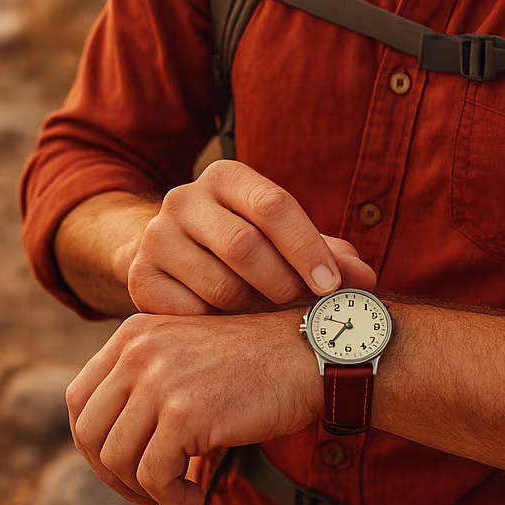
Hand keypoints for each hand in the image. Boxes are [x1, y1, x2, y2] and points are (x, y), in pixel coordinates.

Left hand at [66, 310, 318, 504]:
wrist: (309, 355)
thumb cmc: (257, 364)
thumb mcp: (187, 356)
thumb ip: (146, 385)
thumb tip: (112, 454)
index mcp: (133, 335)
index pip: (79, 400)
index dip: (92, 445)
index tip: (122, 468)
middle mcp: (138, 353)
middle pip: (90, 433)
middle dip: (113, 475)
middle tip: (146, 493)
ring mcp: (160, 381)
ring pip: (118, 459)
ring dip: (145, 490)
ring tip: (177, 493)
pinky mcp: (185, 414)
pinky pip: (154, 476)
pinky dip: (171, 497)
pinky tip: (196, 494)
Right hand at [125, 160, 376, 315]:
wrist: (169, 255)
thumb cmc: (246, 246)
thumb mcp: (285, 241)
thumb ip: (328, 256)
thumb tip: (364, 280)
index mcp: (226, 177)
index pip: (273, 205)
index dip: (308, 249)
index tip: (332, 287)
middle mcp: (184, 198)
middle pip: (244, 246)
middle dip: (282, 285)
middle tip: (299, 308)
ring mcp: (155, 237)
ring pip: (219, 287)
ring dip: (251, 311)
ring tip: (261, 314)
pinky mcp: (139, 277)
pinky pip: (190, 315)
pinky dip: (217, 328)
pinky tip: (226, 324)